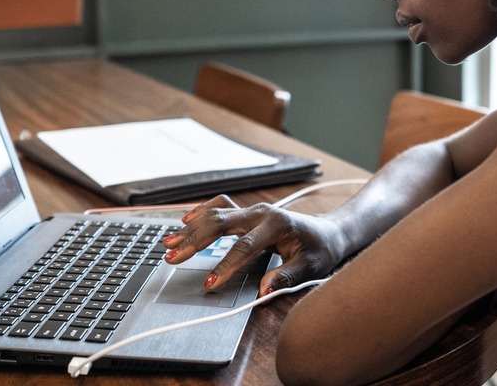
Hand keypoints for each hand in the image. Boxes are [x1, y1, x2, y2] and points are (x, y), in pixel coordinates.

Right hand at [161, 194, 346, 295]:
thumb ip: (287, 278)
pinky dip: (201, 212)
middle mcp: (261, 213)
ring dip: (191, 229)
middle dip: (195, 242)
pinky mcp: (247, 212)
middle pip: (220, 223)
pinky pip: (219, 206)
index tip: (210, 282)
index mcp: (276, 224)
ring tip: (168, 244)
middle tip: (173, 258)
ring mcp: (252, 210)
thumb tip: (264, 291)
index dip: (225, 266)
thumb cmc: (320, 250)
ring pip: (215, 214)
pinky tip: (185, 221)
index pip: (244, 246)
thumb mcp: (310, 267)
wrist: (328, 232)